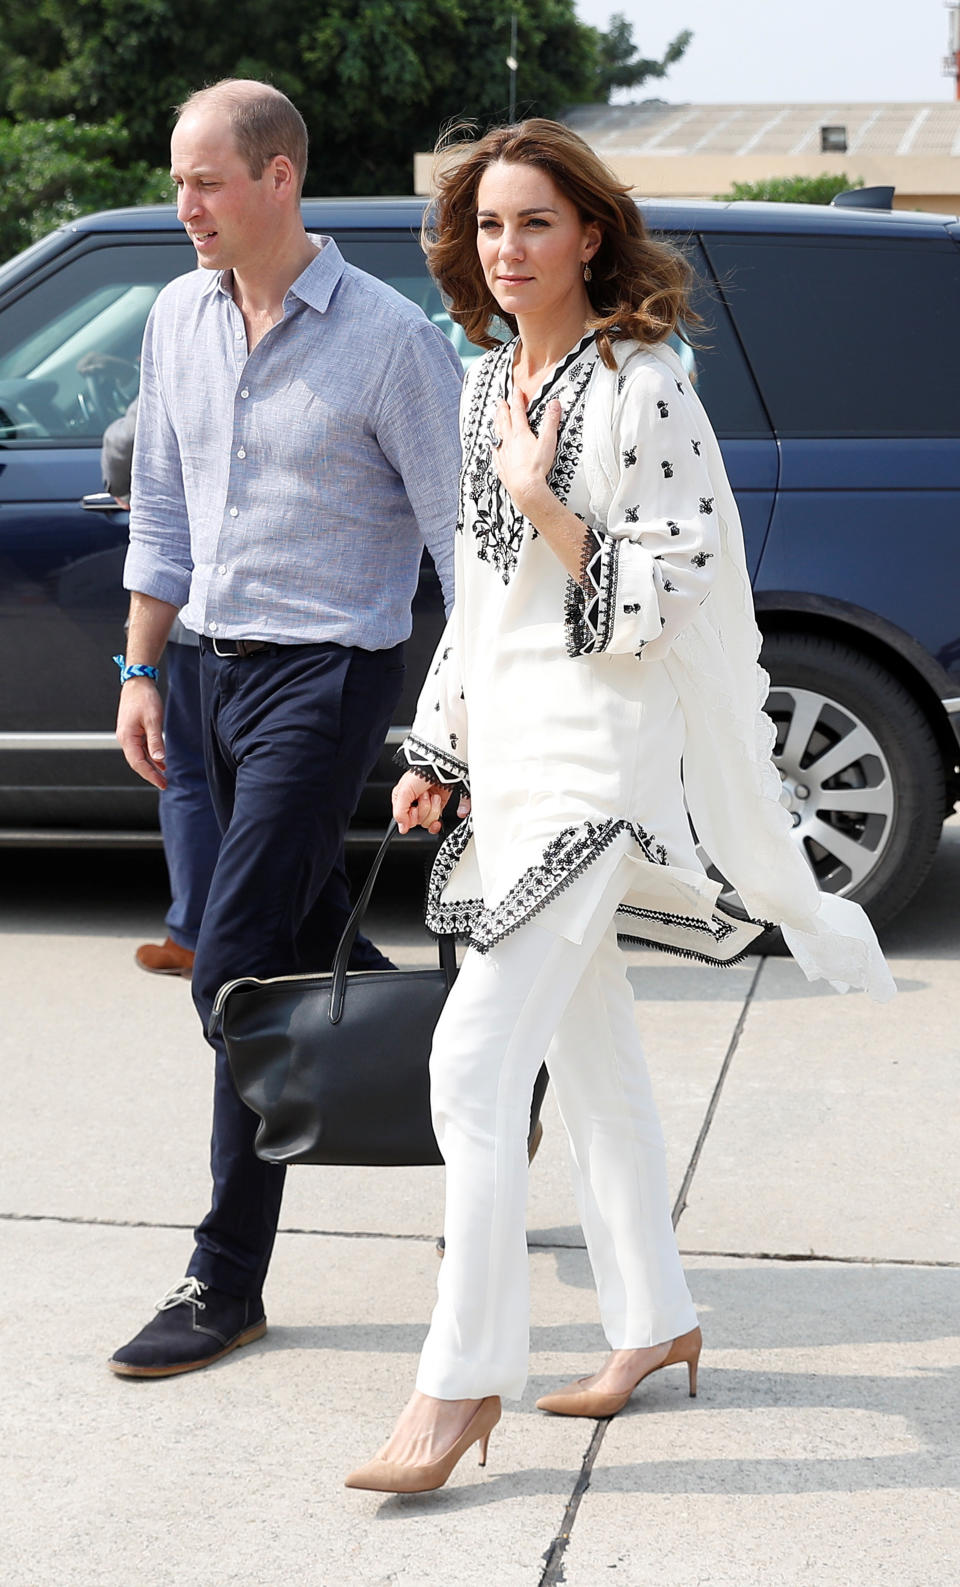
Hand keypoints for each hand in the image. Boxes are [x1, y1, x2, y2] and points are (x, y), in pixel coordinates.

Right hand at [116, 678, 166, 789]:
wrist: (138, 682)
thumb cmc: (144, 698)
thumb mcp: (153, 720)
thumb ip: (156, 740)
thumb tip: (159, 759)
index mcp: (127, 738)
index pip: (138, 763)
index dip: (150, 775)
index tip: (162, 783)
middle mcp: (125, 738)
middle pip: (137, 762)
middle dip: (150, 774)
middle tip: (164, 784)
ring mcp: (128, 735)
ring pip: (139, 756)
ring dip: (151, 766)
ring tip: (163, 776)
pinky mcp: (132, 731)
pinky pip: (141, 748)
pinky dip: (150, 756)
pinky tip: (160, 762)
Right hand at [392, 770, 451, 834]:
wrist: (440, 767)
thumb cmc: (420, 773)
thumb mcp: (404, 792)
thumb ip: (399, 812)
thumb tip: (402, 828)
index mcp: (402, 800)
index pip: (405, 820)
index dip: (412, 816)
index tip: (414, 807)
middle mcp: (413, 804)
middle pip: (418, 822)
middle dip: (424, 809)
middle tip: (424, 796)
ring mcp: (427, 805)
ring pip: (429, 821)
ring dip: (433, 807)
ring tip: (433, 795)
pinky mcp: (438, 805)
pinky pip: (438, 819)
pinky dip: (440, 815)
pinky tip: (439, 805)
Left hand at [492, 390, 560, 512]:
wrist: (525, 488)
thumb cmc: (536, 468)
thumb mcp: (548, 441)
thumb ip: (550, 421)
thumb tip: (554, 405)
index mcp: (520, 433)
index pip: (518, 411)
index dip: (517, 399)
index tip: (516, 390)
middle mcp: (509, 441)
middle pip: (504, 420)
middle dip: (503, 408)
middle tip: (500, 401)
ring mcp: (503, 453)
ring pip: (497, 434)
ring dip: (496, 423)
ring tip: (494, 417)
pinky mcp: (502, 466)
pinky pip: (495, 452)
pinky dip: (494, 445)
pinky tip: (493, 445)